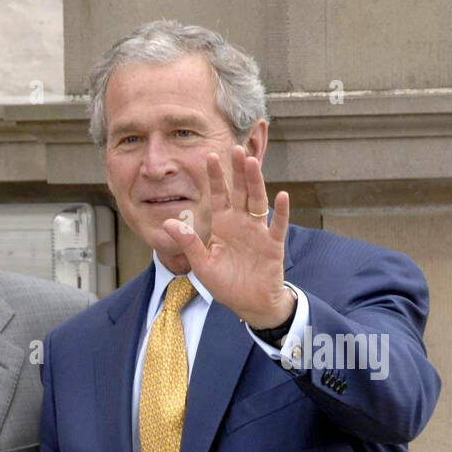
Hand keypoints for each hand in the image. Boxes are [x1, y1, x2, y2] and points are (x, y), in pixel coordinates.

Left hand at [162, 145, 292, 328]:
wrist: (249, 303)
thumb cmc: (226, 283)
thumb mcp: (202, 265)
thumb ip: (189, 243)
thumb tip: (168, 223)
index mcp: (223, 226)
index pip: (218, 196)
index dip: (215, 177)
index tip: (209, 156)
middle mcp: (241, 223)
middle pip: (240, 192)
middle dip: (237, 171)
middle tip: (235, 147)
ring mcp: (258, 232)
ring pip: (258, 202)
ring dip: (256, 183)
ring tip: (252, 163)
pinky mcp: (273, 245)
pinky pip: (277, 226)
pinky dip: (280, 212)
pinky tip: (282, 196)